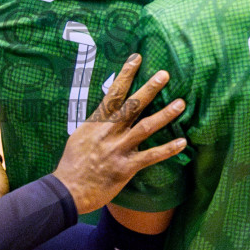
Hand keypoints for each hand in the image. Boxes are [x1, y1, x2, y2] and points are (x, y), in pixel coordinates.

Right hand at [52, 55, 185, 214]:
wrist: (68, 189)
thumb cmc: (72, 164)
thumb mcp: (79, 136)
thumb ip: (95, 123)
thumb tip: (105, 110)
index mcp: (96, 122)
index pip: (113, 93)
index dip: (126, 75)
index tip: (137, 59)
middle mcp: (108, 132)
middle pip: (131, 106)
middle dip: (149, 89)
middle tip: (164, 75)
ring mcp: (118, 149)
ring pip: (145, 128)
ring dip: (164, 115)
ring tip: (180, 103)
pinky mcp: (125, 167)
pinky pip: (150, 156)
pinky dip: (167, 149)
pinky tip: (182, 142)